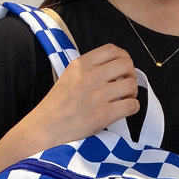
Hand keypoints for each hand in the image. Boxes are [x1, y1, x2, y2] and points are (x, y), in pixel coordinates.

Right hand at [21, 44, 139, 147]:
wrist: (45, 128)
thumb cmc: (57, 105)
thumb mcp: (69, 76)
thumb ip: (89, 69)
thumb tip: (115, 68)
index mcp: (81, 64)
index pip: (112, 50)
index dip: (123, 57)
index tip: (123, 68)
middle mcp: (90, 77)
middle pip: (126, 64)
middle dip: (131, 74)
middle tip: (126, 85)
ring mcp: (97, 96)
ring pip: (131, 85)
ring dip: (133, 92)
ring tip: (125, 99)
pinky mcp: (102, 115)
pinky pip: (131, 105)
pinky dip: (133, 107)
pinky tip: (125, 110)